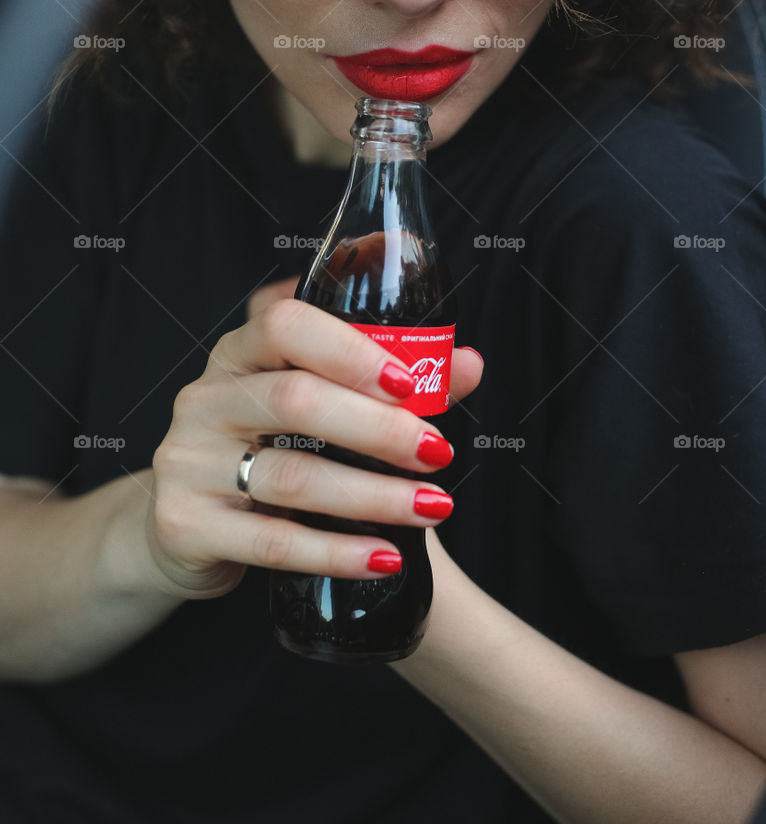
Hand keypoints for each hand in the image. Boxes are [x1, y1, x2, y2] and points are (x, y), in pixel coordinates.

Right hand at [143, 276, 482, 599]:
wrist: (180, 527)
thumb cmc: (262, 450)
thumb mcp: (310, 406)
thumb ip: (387, 384)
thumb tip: (467, 364)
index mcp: (238, 354)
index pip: (284, 326)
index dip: (350, 350)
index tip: (410, 382)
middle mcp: (205, 400)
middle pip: (295, 400)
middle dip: (378, 428)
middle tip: (438, 452)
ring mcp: (188, 463)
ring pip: (292, 476)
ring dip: (373, 495)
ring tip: (431, 507)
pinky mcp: (186, 526)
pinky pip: (273, 542)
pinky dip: (335, 552)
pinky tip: (383, 557)